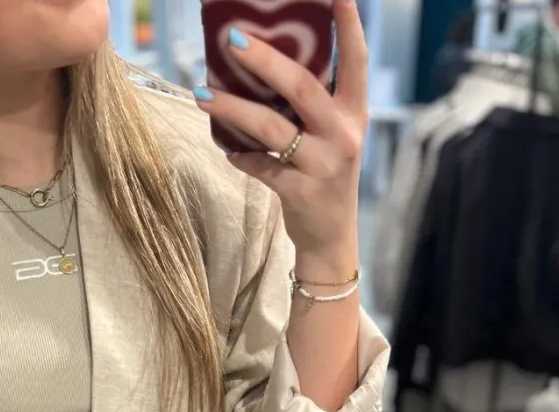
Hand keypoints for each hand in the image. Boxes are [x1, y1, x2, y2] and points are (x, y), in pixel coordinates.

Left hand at [193, 0, 366, 267]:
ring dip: (233, 108)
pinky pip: (259, 166)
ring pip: (271, 128)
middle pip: (302, 88)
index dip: (349, 26)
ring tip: (203, 93)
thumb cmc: (326, 174)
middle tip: (233, 38)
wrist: (332, 238)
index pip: (356, 62)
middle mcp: (343, 136)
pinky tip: (224, 146)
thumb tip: (265, 57)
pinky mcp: (300, 192)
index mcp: (355, 114)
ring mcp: (322, 166)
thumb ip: (314, 102)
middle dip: (266, 60)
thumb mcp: (334, 135)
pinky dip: (239, 155)